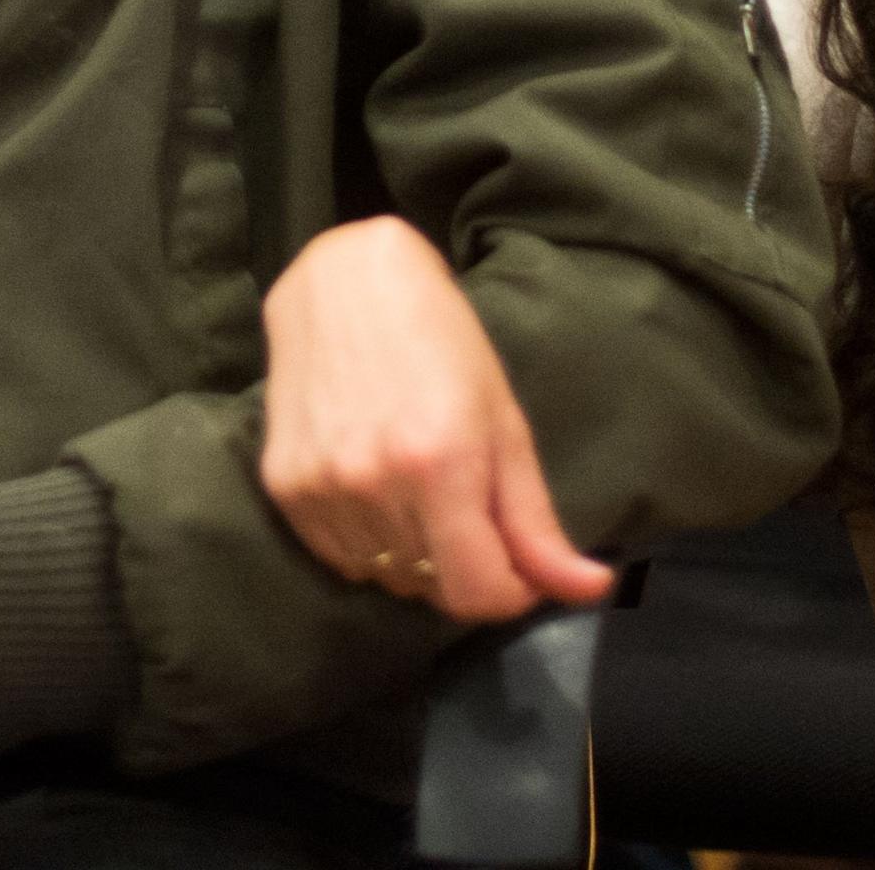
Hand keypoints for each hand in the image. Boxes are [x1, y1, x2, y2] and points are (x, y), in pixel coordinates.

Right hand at [258, 215, 616, 624]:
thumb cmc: (440, 340)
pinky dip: (366, 543)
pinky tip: (374, 487)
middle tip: (463, 504)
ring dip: (411, 555)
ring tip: (414, 488)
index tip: (517, 566)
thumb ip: (536, 519)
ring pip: (384, 577)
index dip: (509, 593)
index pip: (477, 594)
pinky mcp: (282, 485)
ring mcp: (320, 486)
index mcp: (440, 464)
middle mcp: (373, 483)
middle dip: (462, 564)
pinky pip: (338, 558)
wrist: (344, 280)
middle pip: (431, 588)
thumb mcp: (503, 423)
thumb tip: (592, 589)